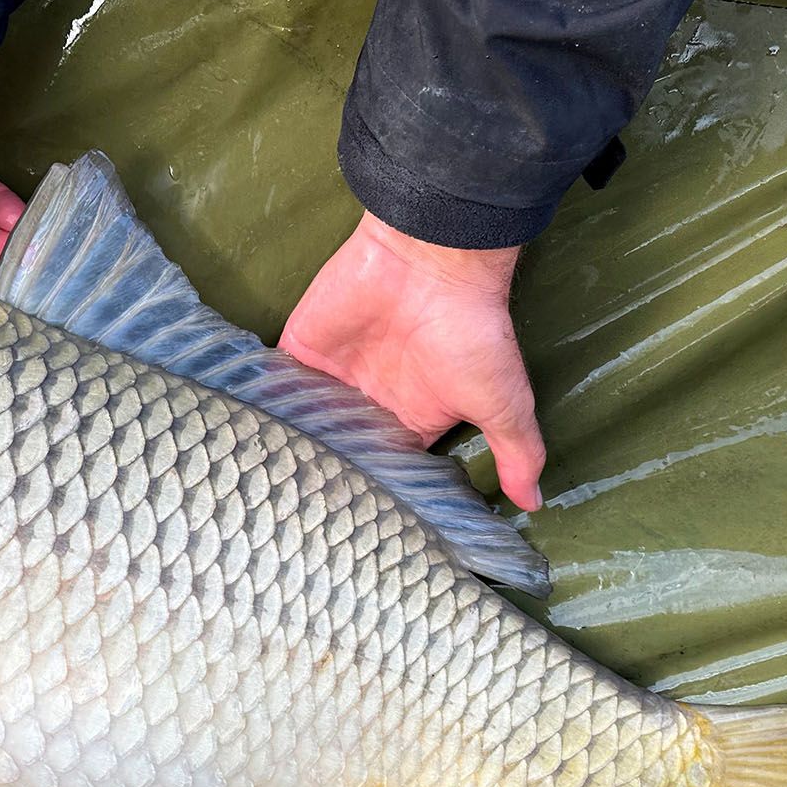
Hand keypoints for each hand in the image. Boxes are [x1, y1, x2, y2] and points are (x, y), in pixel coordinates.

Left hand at [280, 212, 544, 511]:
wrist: (434, 257)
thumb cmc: (473, 330)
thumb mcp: (504, 401)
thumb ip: (517, 452)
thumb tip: (535, 502)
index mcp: (412, 420)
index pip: (385, 468)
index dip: (370, 495)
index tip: (353, 528)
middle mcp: (370, 401)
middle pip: (337, 451)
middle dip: (322, 478)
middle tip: (301, 520)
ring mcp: (332, 375)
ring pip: (302, 424)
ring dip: (288, 449)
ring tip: (268, 490)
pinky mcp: (300, 349)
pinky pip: (273, 386)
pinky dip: (262, 408)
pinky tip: (251, 442)